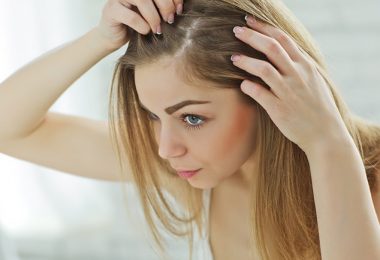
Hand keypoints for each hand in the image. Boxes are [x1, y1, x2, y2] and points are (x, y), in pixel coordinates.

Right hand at [95, 0, 182, 49]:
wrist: (116, 36)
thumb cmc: (138, 24)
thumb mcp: (154, 13)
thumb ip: (163, 7)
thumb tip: (180, 9)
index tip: (179, 10)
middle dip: (166, 5)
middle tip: (170, 20)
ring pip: (142, 0)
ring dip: (154, 17)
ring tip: (158, 29)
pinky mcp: (111, 10)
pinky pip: (131, 16)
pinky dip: (142, 26)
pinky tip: (145, 32)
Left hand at [231, 16, 349, 152]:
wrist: (325, 134)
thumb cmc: (317, 107)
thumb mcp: (314, 79)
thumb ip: (299, 65)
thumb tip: (283, 51)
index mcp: (305, 65)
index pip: (283, 39)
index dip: (264, 28)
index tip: (249, 22)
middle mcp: (297, 75)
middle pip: (272, 48)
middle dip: (252, 36)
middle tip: (235, 31)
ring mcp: (288, 92)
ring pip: (263, 69)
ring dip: (246, 61)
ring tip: (233, 58)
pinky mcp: (279, 109)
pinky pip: (260, 93)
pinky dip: (248, 86)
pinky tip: (242, 84)